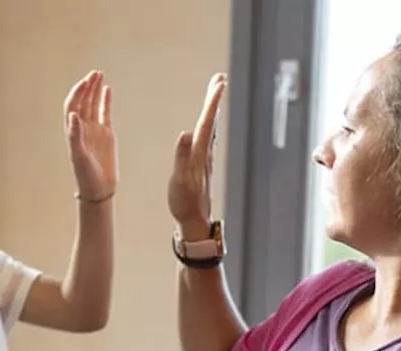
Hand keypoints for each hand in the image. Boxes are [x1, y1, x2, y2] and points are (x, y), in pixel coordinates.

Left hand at [64, 70, 116, 201]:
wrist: (98, 189)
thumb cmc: (85, 175)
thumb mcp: (79, 156)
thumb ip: (75, 136)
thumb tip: (73, 115)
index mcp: (73, 131)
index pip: (72, 106)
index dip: (77, 93)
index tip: (85, 83)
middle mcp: (82, 128)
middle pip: (83, 101)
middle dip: (87, 86)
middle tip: (95, 73)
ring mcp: (95, 130)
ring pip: (94, 105)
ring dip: (95, 90)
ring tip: (100, 75)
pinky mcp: (106, 135)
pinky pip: (105, 113)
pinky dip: (105, 101)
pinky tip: (107, 90)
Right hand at [168, 74, 226, 238]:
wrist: (194, 222)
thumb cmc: (185, 204)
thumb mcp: (179, 182)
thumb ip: (182, 158)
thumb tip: (186, 135)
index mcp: (199, 155)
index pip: (207, 123)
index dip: (213, 103)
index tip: (220, 84)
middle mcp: (205, 153)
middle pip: (212, 120)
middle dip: (215, 98)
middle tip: (220, 78)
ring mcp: (205, 158)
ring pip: (211, 127)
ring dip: (213, 108)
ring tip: (215, 91)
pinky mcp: (202, 163)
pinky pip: (208, 136)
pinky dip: (210, 122)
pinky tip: (209, 120)